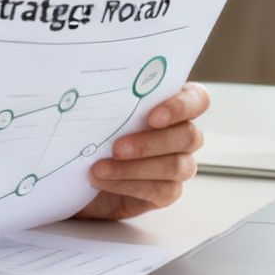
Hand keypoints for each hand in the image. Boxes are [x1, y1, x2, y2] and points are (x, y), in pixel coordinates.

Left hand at [75, 83, 208, 220]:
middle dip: (150, 143)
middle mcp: (182, 133)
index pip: (197, 100)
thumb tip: (86, 82)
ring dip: (136, 167)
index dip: (181, 107)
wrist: (77, 170)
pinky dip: (129, 185)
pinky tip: (103, 181)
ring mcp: (179, 164)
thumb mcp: (94, 107)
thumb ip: (108, 94)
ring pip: (177, 166)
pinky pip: (162, 191)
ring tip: (99, 168)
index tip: (152, 117)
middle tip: (116, 148)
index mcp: (172, 103)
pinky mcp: (167, 191)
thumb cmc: (91, 130)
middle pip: (189, 136)